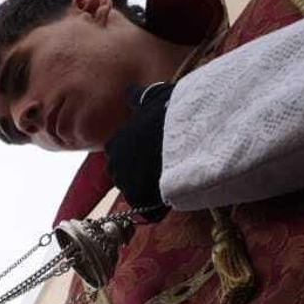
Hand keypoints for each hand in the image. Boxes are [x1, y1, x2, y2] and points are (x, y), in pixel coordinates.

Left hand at [104, 81, 173, 214]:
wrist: (188, 135)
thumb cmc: (172, 113)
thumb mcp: (153, 98)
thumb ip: (137, 98)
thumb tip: (129, 91)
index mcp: (115, 144)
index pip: (119, 156)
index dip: (136, 157)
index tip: (153, 153)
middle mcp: (115, 166)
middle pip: (124, 177)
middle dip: (139, 175)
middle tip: (163, 167)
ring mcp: (126, 186)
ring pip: (136, 194)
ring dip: (149, 191)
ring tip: (170, 181)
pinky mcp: (142, 202)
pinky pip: (148, 211)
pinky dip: (159, 208)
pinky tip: (173, 197)